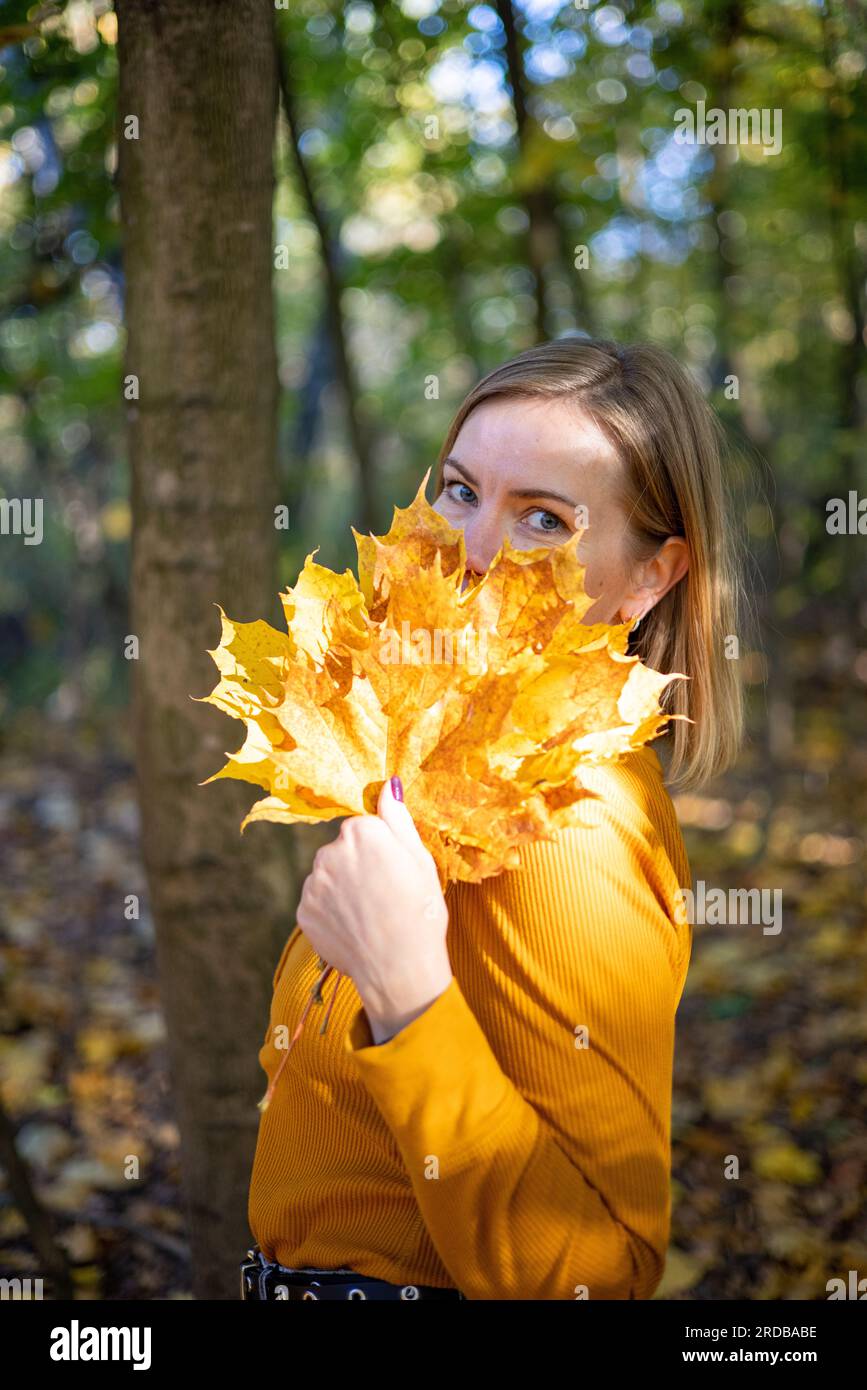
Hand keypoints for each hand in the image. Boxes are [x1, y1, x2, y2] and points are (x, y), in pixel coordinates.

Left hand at [295, 777, 452, 1040]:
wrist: (400, 968)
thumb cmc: (419, 911)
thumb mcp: (420, 859)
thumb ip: (397, 819)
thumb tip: (387, 783)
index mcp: (362, 832)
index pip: (364, 828)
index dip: (382, 850)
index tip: (395, 871)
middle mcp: (330, 851)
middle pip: (342, 849)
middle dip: (358, 865)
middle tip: (384, 894)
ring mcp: (313, 883)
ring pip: (328, 875)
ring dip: (343, 887)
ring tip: (369, 914)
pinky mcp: (304, 911)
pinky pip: (318, 902)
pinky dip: (332, 911)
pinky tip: (354, 927)